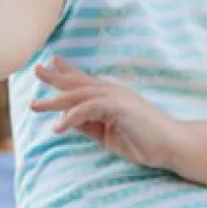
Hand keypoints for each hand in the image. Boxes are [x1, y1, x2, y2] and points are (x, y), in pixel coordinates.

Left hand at [29, 57, 188, 170]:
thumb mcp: (107, 132)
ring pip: (78, 95)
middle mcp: (111, 92)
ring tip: (34, 106)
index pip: (85, 80)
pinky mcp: (118, 107)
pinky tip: (58, 127)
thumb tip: (64, 119)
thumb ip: (87, 123)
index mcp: (110, 95)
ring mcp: (116, 97)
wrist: (172, 145)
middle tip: (36, 69)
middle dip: (55, 76)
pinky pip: (88, 109)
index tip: (51, 62)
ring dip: (54, 101)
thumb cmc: (142, 140)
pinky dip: (71, 117)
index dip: (67, 71)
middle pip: (77, 82)